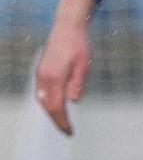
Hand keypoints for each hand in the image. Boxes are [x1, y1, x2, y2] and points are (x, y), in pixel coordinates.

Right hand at [36, 0, 96, 135]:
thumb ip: (77, 84)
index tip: (70, 132)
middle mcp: (43, 76)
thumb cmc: (78, 45)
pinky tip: (56, 108)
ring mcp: (40, 73)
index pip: (57, 106)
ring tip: (63, 123)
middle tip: (67, 132)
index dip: (63, 121)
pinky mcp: (41, 71)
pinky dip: (48, 103)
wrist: (67, 27)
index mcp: (54, 77)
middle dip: (56, 120)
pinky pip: (42, 92)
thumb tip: (73, 102)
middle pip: (47, 106)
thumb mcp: (83, 66)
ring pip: (42, 100)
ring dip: (51, 113)